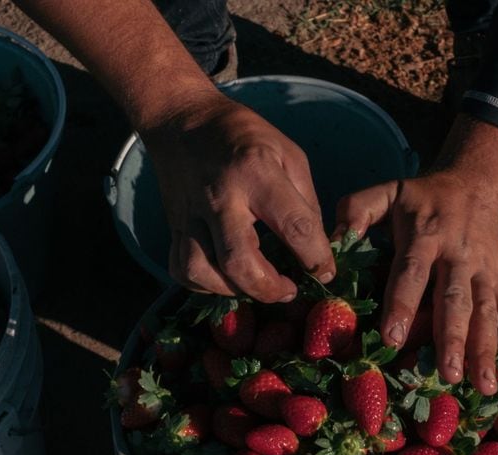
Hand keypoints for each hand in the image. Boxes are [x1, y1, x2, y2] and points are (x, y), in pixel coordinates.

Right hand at [140, 94, 334, 301]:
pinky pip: (181, 269)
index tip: (324, 273)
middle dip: (268, 288)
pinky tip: (225, 279)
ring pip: (201, 270)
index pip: (294, 225)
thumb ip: (305, 203)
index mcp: (257, 172)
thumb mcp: (289, 154)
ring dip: (233, 290)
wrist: (183, 121)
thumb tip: (316, 249)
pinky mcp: (173, 226)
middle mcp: (221, 196)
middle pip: (238, 260)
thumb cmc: (243, 136)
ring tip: (256, 285)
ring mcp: (190, 214)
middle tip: (288, 291)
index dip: (315, 258)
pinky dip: (204, 284)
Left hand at [333, 121, 497, 394]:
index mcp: (426, 237)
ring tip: (484, 387)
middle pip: (455, 301)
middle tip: (448, 374)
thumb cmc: (424, 196)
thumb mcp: (389, 191)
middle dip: (453, 339)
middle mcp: (458, 259)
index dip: (402, 305)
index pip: (412, 273)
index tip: (392, 338)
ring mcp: (483, 274)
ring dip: (486, 352)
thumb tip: (331, 242)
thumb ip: (358, 210)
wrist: (479, 181)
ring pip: (487, 315)